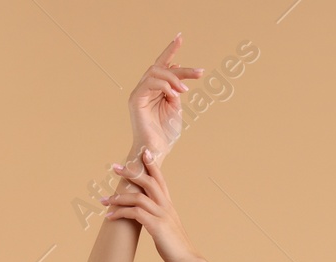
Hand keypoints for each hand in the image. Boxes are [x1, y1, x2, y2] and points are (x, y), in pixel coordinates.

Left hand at [102, 150, 200, 261]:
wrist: (187, 260)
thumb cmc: (174, 246)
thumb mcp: (166, 226)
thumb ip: (157, 216)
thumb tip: (143, 214)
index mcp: (168, 204)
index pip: (160, 179)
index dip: (152, 165)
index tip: (143, 152)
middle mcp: (166, 206)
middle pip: (148, 181)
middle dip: (131, 172)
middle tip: (114, 168)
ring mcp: (162, 215)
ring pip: (138, 197)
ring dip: (118, 197)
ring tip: (104, 200)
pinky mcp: (156, 226)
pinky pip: (135, 214)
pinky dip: (120, 213)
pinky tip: (110, 217)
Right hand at [127, 34, 203, 162]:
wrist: (157, 152)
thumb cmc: (165, 134)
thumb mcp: (175, 108)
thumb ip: (175, 91)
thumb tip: (177, 74)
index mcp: (154, 90)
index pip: (161, 65)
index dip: (170, 50)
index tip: (180, 37)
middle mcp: (144, 89)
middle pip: (161, 67)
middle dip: (181, 68)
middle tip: (199, 73)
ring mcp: (139, 93)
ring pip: (156, 72)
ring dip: (174, 78)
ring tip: (185, 90)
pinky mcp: (136, 99)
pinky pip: (150, 83)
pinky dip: (165, 85)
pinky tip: (176, 93)